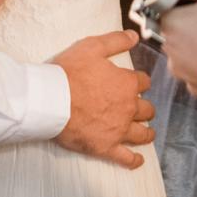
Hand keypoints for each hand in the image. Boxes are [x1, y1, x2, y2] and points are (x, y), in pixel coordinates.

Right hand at [53, 28, 155, 169]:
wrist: (50, 99)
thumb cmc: (69, 72)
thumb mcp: (92, 47)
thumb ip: (115, 41)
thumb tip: (134, 36)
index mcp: (126, 84)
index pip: (143, 82)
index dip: (139, 81)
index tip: (134, 82)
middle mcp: (128, 108)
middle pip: (146, 109)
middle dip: (144, 107)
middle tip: (139, 108)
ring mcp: (119, 129)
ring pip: (142, 133)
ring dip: (146, 132)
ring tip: (147, 133)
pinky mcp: (106, 147)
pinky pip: (125, 158)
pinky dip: (134, 160)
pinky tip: (138, 161)